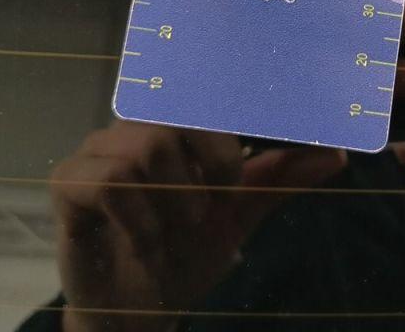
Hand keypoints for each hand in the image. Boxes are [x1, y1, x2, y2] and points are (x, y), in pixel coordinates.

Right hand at [50, 122, 345, 331]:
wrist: (139, 312)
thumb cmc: (185, 254)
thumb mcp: (240, 215)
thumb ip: (279, 180)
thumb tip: (336, 154)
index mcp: (175, 127)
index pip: (204, 95)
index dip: (231, 112)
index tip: (251, 156)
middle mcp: (135, 128)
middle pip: (180, 115)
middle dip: (211, 166)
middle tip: (212, 207)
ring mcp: (98, 151)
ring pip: (147, 147)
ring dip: (175, 202)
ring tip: (175, 232)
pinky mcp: (68, 183)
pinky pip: (113, 181)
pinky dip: (142, 221)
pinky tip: (148, 244)